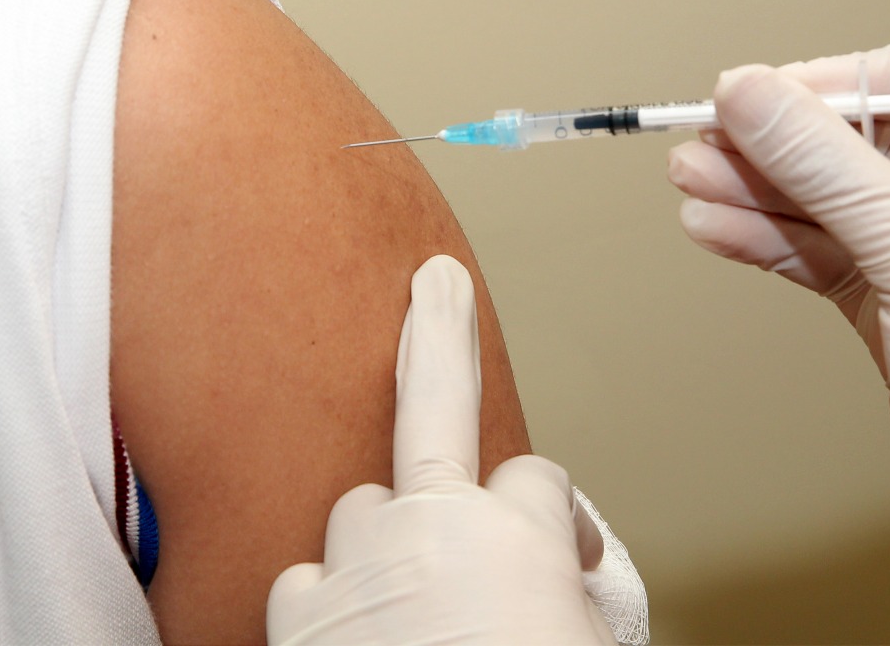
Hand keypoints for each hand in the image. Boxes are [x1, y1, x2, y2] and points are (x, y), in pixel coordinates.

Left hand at [266, 255, 614, 645]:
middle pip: (437, 401)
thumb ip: (569, 588)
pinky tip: (351, 630)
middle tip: (436, 281)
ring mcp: (358, 562)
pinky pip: (311, 577)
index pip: (539, 480)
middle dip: (441, 332)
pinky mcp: (299, 614)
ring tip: (404, 588)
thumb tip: (556, 576)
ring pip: (364, 506)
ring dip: (387, 539)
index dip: (555, 521)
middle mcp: (434, 527)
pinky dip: (331, 598)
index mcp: (520, 534)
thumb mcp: (589, 642)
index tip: (562, 557)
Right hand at [667, 33, 889, 593]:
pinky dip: (764, 241)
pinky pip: (818, 255)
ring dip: (757, 190)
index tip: (773, 92)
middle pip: (869, 139)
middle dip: (784, 141)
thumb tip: (752, 94)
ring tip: (691, 180)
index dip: (852, 76)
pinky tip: (716, 228)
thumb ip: (828, 166)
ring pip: (832, 201)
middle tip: (708, 137)